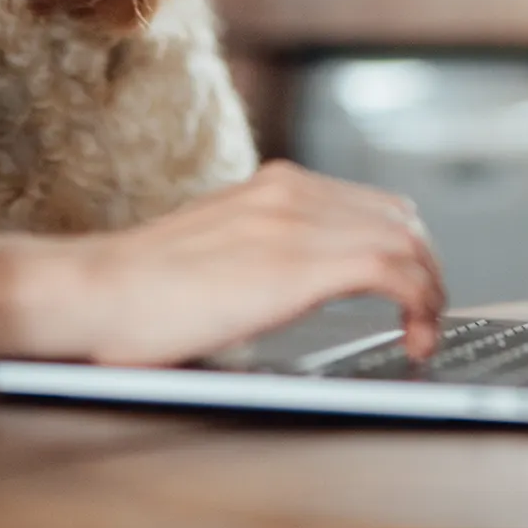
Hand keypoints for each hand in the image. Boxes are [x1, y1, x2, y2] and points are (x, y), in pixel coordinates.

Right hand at [0, 161, 444, 368]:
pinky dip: (422, 307)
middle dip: (428, 272)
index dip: (405, 252)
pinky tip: (412, 342)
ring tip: (422, 337)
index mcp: (271, 185)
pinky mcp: (299, 263)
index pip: (372, 204)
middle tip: (424, 323)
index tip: (408, 299)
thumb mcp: (213, 253)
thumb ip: (257, 254)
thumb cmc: (135, 294)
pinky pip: (397, 272)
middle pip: (403, 219)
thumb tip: (283, 287)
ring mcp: (296, 221)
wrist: (93, 292)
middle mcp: (290, 190)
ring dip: (433, 293)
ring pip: (410, 243)